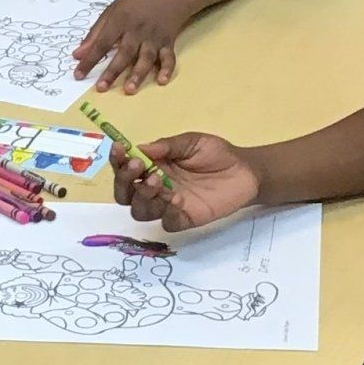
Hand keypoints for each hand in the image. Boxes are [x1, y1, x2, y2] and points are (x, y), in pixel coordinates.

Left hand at [73, 0, 197, 93]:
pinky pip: (168, 57)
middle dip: (112, 71)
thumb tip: (78, 54)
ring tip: (129, 90)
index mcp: (120, 20)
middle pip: (123, 53)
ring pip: (145, 58)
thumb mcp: (113, 9)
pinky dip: (166, 69)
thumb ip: (95, 32)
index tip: (78, 75)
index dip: (90, 59)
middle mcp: (137, 30)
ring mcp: (154, 37)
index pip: (102, 43)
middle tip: (101, 88)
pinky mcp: (168, 41)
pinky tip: (162, 81)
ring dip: (137, 74)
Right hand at [112, 131, 259, 231]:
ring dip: (143, 196)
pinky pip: (166, 222)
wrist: (246, 171)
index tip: (119, 149)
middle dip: (124, 180)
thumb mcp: (192, 142)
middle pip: (124, 193)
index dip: (118, 160)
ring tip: (159, 180)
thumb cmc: (217, 154)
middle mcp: (154, 187)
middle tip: (137, 166)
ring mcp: (167, 206)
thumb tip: (139, 148)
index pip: (126, 168)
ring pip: (140, 211)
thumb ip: (167, 146)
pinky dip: (167, 211)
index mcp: (152, 166)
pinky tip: (177, 199)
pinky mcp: (184, 219)